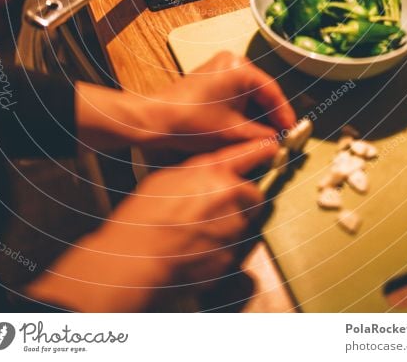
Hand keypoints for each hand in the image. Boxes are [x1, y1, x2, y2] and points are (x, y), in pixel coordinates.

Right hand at [26, 139, 277, 311]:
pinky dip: (219, 249)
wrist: (136, 259)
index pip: (248, 155)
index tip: (271, 148)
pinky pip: (232, 250)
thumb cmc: (142, 217)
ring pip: (244, 224)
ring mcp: (233, 231)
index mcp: (214, 173)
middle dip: (241, 200)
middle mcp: (230, 199)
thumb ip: (196, 172)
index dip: (261, 150)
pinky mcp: (230, 259)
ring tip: (197, 231)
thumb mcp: (166, 178)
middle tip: (215, 207)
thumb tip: (208, 173)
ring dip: (229, 225)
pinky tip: (194, 250)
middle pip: (253, 195)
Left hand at [148, 51, 296, 151]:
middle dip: (270, 114)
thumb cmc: (191, 122)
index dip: (284, 114)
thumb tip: (278, 141)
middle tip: (281, 135)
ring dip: (256, 113)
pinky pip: (234, 91)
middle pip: (260, 90)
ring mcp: (219, 66)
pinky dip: (242, 108)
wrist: (155, 120)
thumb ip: (261, 136)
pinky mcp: (209, 76)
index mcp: (240, 68)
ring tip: (264, 135)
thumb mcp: (233, 133)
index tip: (291, 132)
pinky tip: (246, 126)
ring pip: (247, 92)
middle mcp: (231, 60)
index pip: (272, 91)